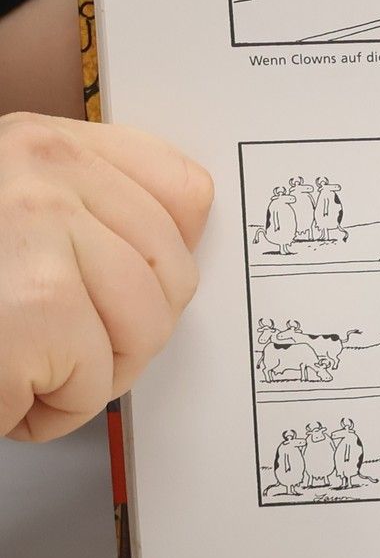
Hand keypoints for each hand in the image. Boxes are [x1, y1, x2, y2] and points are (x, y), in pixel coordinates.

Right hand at [0, 115, 212, 441]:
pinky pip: (91, 385)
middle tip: (63, 350)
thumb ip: (79, 210)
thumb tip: (166, 257)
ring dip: (87, 379)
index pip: (184, 192)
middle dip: (127, 335)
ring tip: (21, 367)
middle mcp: (44, 177)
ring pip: (142, 334)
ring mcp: (39, 239)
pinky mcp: (32, 314)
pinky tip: (0, 389)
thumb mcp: (7, 206)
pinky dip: (48, 413)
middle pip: (174, 275)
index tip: (140, 286)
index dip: (168, 259)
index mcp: (41, 144)